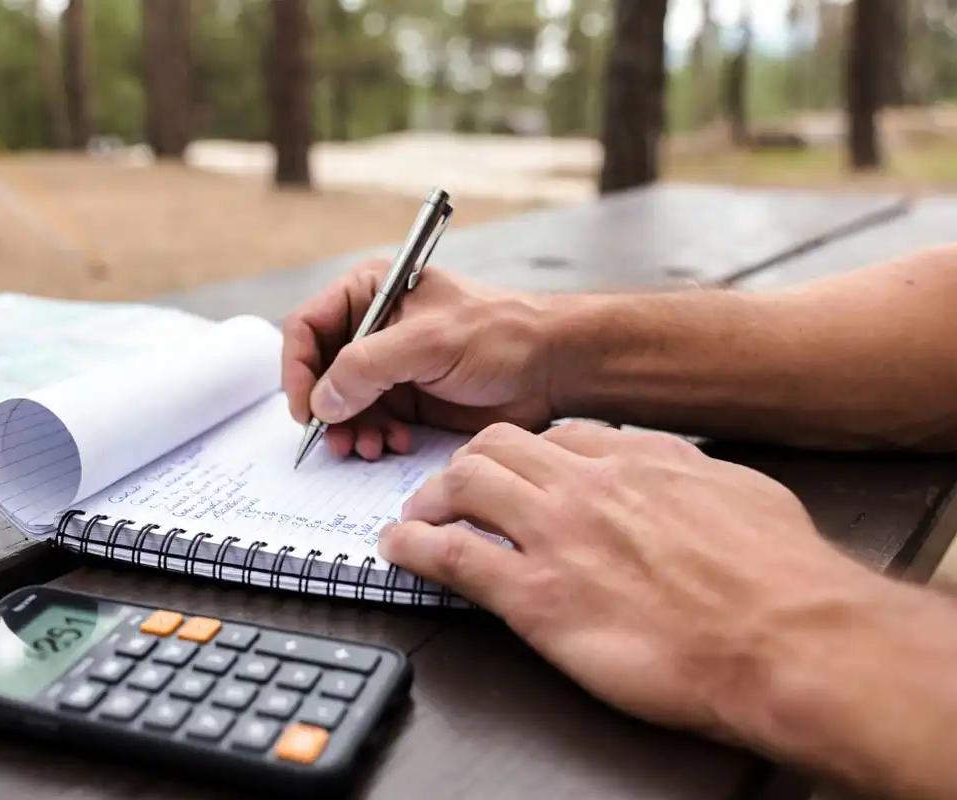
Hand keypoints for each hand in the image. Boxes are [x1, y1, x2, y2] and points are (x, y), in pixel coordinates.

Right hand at [281, 259, 562, 459]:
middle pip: (318, 371)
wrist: (551, 368)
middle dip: (325, 409)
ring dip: (347, 430)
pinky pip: (368, 423)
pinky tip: (393, 444)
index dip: (297, 367)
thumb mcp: (429, 342)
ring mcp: (388, 366)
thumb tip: (321, 401)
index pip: (307, 326)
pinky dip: (372, 438)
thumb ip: (368, 367)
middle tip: (336, 440)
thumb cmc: (501, 335)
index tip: (304, 407)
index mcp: (371, 292)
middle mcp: (373, 328)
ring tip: (367, 447)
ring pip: (340, 404)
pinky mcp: (406, 399)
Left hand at [378, 421, 884, 738]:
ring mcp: (554, 536)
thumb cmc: (779, 576)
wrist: (787, 638)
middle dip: (464, 464)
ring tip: (418, 516)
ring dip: (430, 498)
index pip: (555, 437)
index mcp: (635, 461)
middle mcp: (585, 486)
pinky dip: (414, 548)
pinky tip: (399, 550)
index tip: (512, 469)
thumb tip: (678, 473)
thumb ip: (692, 475)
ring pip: (463, 484)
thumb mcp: (741, 494)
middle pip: (495, 447)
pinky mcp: (535, 596)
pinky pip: (453, 556)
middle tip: (451, 489)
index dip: (523, 453)